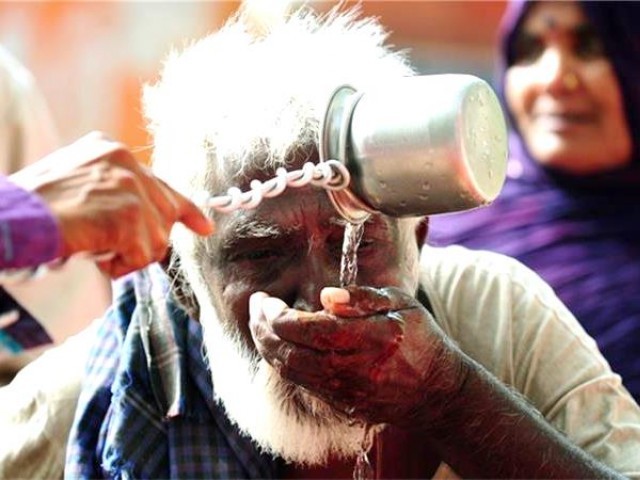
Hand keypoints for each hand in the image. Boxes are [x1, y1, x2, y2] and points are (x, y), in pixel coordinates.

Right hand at [10, 131, 213, 277]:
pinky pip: (142, 256)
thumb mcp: (74, 184)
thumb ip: (109, 191)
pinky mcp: (131, 215)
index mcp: (110, 151)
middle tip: (117, 248)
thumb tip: (143, 218)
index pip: (160, 182)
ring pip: (156, 240)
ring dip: (127, 255)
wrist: (8, 220)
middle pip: (165, 214)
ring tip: (90, 246)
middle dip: (147, 239)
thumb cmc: (30, 210)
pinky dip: (119, 265)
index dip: (183, 209)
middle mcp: (126, 161)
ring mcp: (130, 187)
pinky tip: (93, 254)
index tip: (204, 226)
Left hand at [249, 285, 466, 426]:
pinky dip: (281, 362)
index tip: (265, 299)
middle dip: (262, 328)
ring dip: (266, 346)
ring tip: (259, 323)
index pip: (306, 329)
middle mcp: (352, 368)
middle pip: (289, 351)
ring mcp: (345, 390)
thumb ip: (362, 298)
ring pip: (289, 370)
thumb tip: (326, 296)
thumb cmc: (421, 340)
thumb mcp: (401, 304)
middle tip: (255, 306)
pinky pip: (301, 383)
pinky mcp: (341, 403)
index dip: (276, 315)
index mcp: (369, 338)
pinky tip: (278, 345)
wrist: (437, 392)